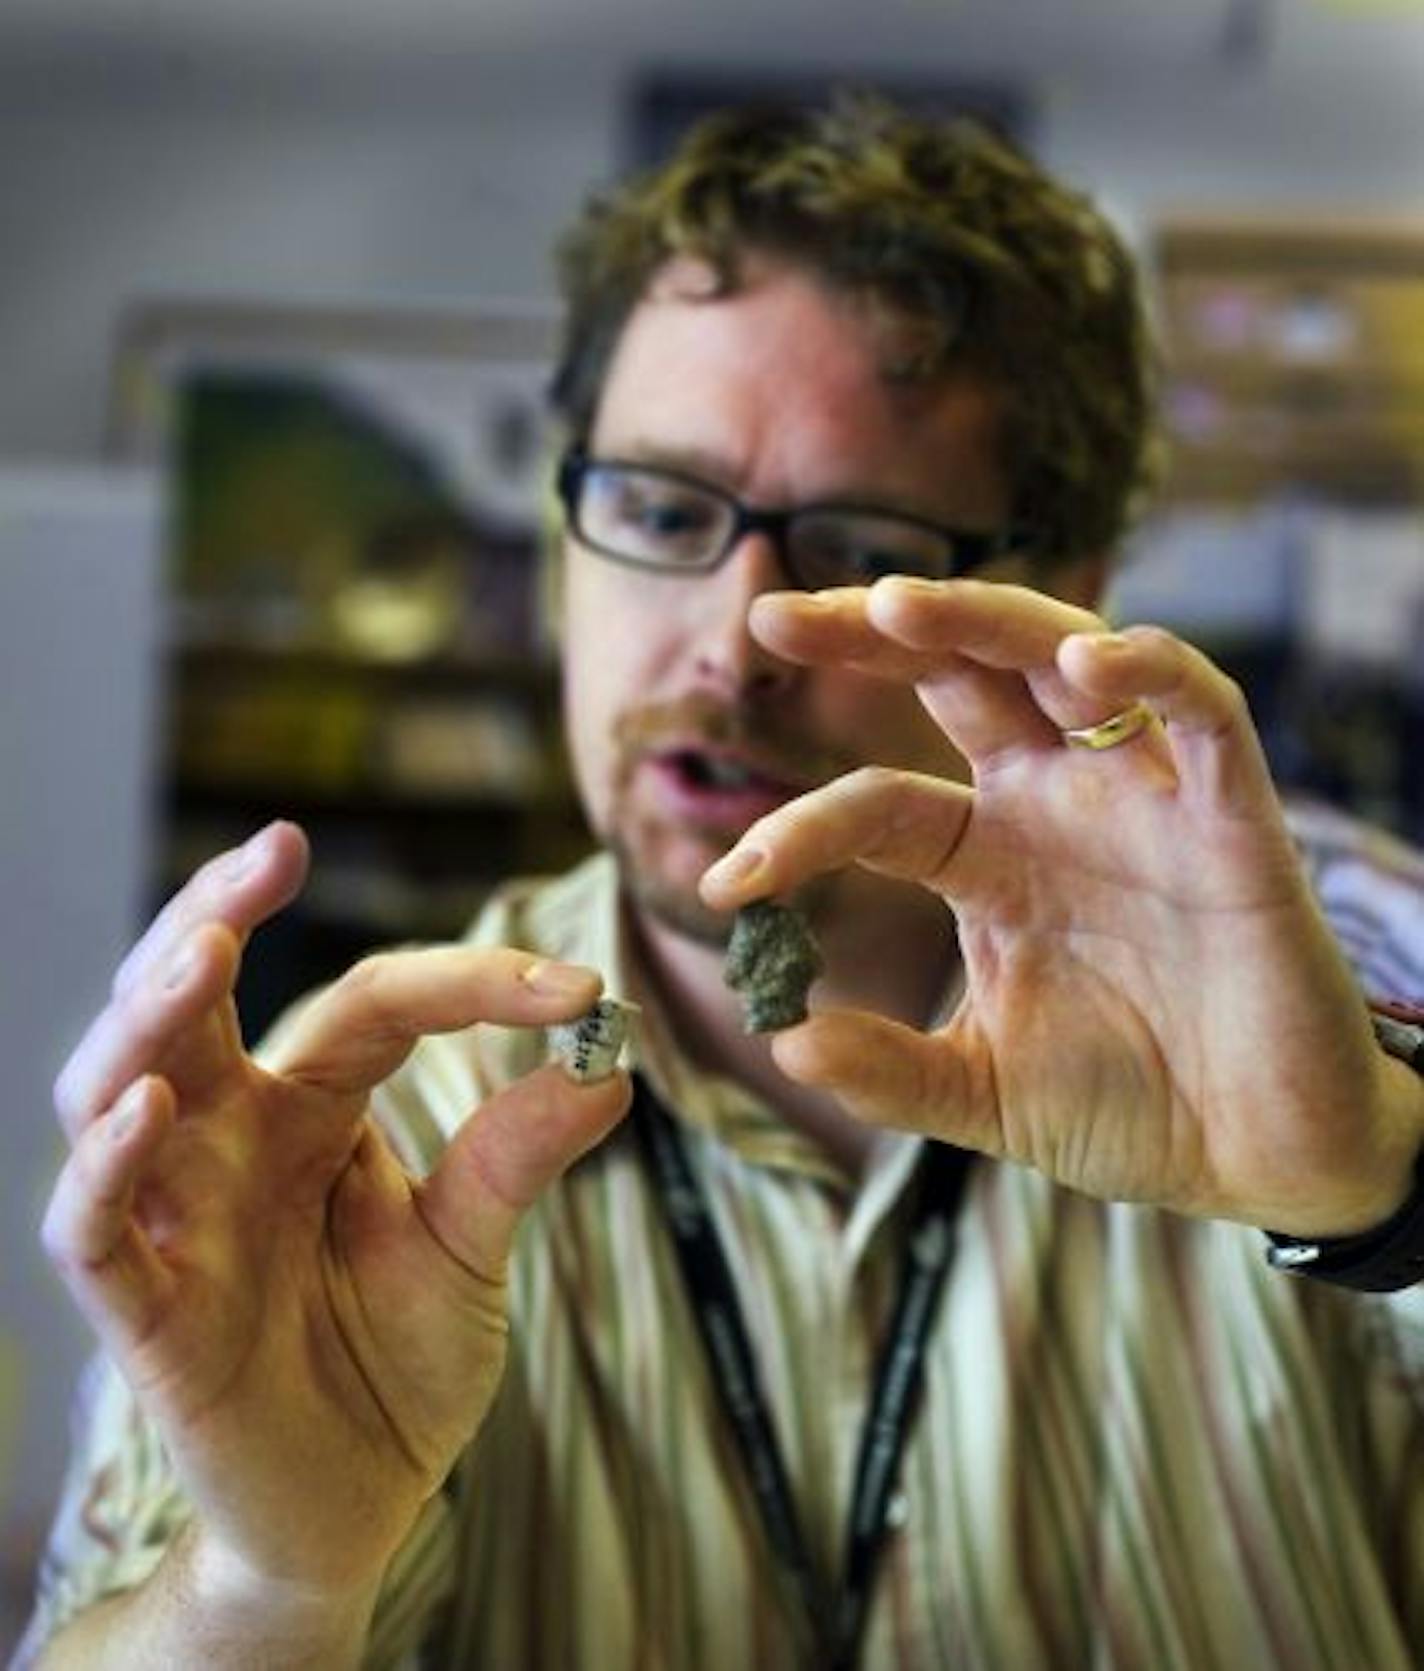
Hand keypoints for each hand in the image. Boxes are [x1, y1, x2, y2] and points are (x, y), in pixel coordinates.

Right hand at [43, 821, 629, 1599]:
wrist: (355, 1506)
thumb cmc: (398, 1362)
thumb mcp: (471, 1249)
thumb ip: (516, 1158)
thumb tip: (608, 1063)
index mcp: (312, 1108)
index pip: (373, 1004)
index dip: (469, 984)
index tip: (579, 992)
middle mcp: (229, 1138)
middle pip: (187, 997)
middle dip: (216, 910)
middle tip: (273, 847)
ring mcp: (174, 1214)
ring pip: (113, 1083)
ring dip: (150, 1010)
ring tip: (207, 946)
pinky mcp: (143, 1309)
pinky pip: (91, 1225)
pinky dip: (108, 1164)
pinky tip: (155, 1106)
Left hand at [701, 577, 1422, 1236]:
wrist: (1258, 1160)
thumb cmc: (1130, 1108)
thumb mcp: (984, 1091)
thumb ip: (891, 1071)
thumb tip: (785, 1040)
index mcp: (989, 856)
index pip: (878, 804)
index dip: (799, 829)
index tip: (726, 885)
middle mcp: (1057, 806)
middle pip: (957, 676)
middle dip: (870, 631)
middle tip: (772, 613)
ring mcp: (1141, 801)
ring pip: (1063, 660)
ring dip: (984, 621)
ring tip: (896, 604)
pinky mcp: (1233, 818)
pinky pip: (1200, 712)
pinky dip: (1152, 672)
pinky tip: (1086, 666)